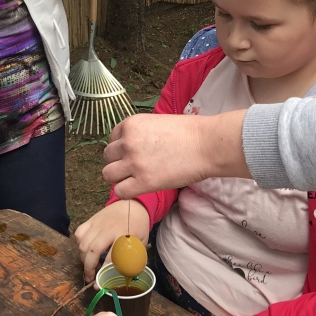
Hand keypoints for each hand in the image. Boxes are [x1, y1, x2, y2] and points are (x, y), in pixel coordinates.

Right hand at [75, 201, 149, 283]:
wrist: (133, 204)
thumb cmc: (138, 225)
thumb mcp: (142, 241)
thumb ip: (135, 256)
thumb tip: (129, 275)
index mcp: (122, 235)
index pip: (110, 257)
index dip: (104, 272)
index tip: (101, 283)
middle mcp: (107, 229)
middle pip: (92, 250)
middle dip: (88, 267)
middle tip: (90, 278)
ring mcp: (97, 224)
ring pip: (83, 244)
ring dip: (83, 258)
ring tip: (88, 266)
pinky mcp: (91, 220)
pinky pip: (79, 233)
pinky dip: (79, 244)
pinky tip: (85, 250)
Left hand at [102, 110, 250, 198]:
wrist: (207, 145)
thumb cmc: (189, 133)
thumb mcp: (157, 123)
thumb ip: (140, 134)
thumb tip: (130, 147)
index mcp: (131, 124)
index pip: (112, 139)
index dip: (122, 148)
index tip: (135, 153)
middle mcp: (128, 142)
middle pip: (107, 157)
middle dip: (119, 162)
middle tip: (135, 167)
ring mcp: (134, 163)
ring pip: (108, 174)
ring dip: (119, 177)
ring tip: (136, 178)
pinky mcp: (143, 182)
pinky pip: (120, 191)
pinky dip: (127, 192)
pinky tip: (139, 188)